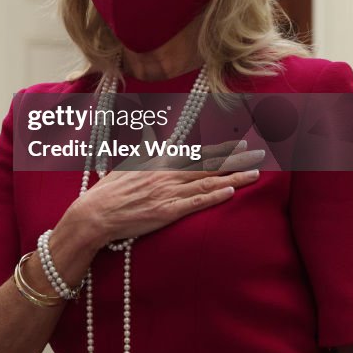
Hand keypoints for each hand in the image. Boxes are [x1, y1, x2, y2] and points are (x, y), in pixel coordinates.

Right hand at [47, 142, 262, 283]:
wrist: (95, 214)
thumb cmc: (108, 193)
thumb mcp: (127, 166)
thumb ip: (146, 154)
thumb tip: (155, 139)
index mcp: (157, 163)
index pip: (195, 153)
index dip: (219, 148)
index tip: (239, 143)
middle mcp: (165, 174)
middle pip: (207, 166)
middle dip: (234, 159)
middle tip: (257, 154)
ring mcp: (167, 193)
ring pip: (206, 183)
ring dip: (232, 177)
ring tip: (254, 173)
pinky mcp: (166, 212)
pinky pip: (195, 204)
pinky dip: (213, 197)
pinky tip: (230, 192)